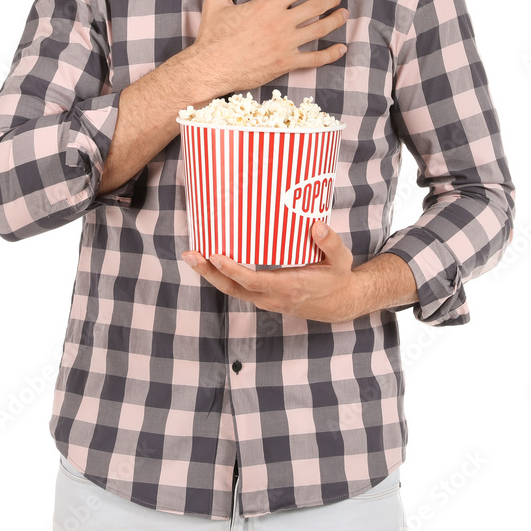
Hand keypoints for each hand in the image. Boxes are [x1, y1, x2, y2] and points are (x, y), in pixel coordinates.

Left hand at [182, 220, 362, 322]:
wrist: (338, 304)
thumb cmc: (337, 278)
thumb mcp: (341, 259)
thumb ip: (330, 243)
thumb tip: (316, 225)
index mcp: (289, 287)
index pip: (253, 281)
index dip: (232, 270)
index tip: (214, 255)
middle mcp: (273, 297)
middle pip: (233, 289)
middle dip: (209, 273)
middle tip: (189, 255)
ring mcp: (266, 300)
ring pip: (233, 290)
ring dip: (211, 275)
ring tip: (192, 255)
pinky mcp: (263, 297)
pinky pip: (239, 288)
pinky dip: (222, 276)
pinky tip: (210, 260)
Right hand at [190, 0, 348, 94]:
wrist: (211, 68)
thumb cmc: (213, 35)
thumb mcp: (217, 2)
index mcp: (268, 5)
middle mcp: (281, 22)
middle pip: (316, 6)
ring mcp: (286, 44)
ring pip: (320, 29)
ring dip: (335, 20)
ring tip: (343, 14)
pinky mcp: (287, 63)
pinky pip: (316, 59)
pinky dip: (331, 54)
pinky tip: (341, 49)